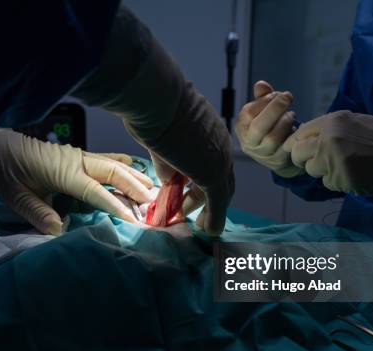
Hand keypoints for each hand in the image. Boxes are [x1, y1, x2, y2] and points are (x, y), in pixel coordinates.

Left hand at [0, 125, 152, 234]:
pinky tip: (133, 166)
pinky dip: (122, 162)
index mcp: (63, 172)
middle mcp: (75, 161)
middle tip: (153, 202)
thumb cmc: (4, 171)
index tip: (134, 219)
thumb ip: (37, 213)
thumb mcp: (14, 196)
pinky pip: (105, 158)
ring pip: (113, 163)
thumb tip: (59, 230)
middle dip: (135, 186)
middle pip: (113, 172)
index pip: (96, 191)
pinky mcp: (76, 155)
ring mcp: (77, 156)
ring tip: (152, 186)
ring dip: (133, 175)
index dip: (117, 205)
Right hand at [131, 84, 234, 235]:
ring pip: (221, 191)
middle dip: (206, 197)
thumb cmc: (151, 109)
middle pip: (220, 177)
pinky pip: (217, 202)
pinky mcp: (212, 174)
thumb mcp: (160, 139)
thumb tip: (169, 181)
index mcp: (209, 131)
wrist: (156, 98)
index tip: (188, 190)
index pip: (212, 160)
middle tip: (191, 211)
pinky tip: (210, 230)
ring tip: (201, 224)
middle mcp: (219, 144)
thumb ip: (167, 161)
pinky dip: (214, 218)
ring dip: (210, 210)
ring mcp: (218, 159)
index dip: (201, 178)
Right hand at [236, 81, 301, 177]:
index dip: (265, 101)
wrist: (272, 154)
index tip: (278, 93)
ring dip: (285, 122)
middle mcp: (248, 142)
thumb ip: (262, 96)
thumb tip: (260, 85)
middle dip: (275, 109)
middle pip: (259, 127)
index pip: (248, 113)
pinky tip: (296, 128)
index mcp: (241, 127)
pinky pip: (286, 147)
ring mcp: (262, 154)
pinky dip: (293, 134)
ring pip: (273, 138)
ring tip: (291, 115)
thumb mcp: (262, 110)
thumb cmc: (267, 125)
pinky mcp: (277, 161)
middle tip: (288, 96)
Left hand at [283, 110, 372, 196]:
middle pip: (297, 153)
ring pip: (311, 170)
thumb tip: (304, 139)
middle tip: (320, 162)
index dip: (298, 144)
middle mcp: (328, 139)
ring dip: (323, 171)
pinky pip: (328, 183)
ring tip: (346, 166)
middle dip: (305, 159)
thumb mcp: (355, 122)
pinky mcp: (342, 179)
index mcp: (332, 121)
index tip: (302, 151)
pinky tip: (356, 175)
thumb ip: (330, 129)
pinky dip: (338, 181)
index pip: (300, 133)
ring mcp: (334, 160)